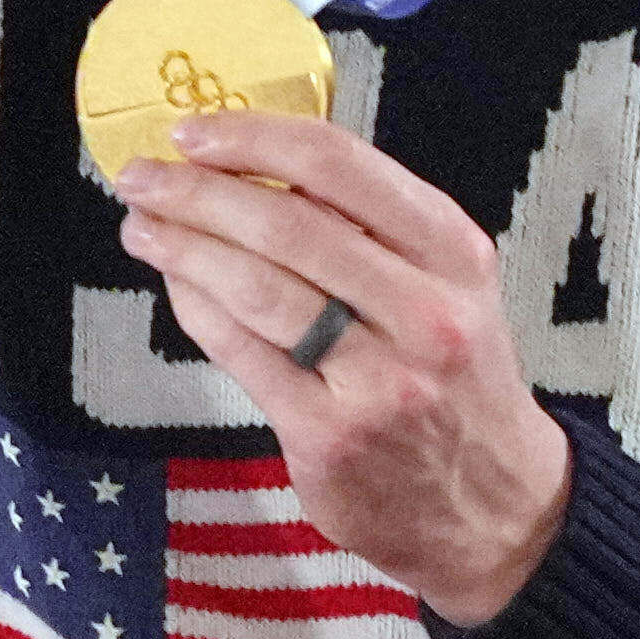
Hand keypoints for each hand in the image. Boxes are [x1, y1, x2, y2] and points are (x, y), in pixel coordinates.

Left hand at [114, 104, 573, 621]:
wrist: (496, 508)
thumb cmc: (455, 380)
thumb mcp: (448, 285)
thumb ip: (372, 227)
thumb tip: (253, 165)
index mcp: (453, 253)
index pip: (340, 165)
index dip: (253, 138)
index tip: (196, 130)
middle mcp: (424, 311)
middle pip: (287, 224)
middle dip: (198, 191)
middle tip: (144, 175)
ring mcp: (378, 379)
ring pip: (257, 288)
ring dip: (183, 247)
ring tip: (143, 225)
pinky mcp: (329, 435)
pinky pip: (243, 352)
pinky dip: (198, 309)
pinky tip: (177, 286)